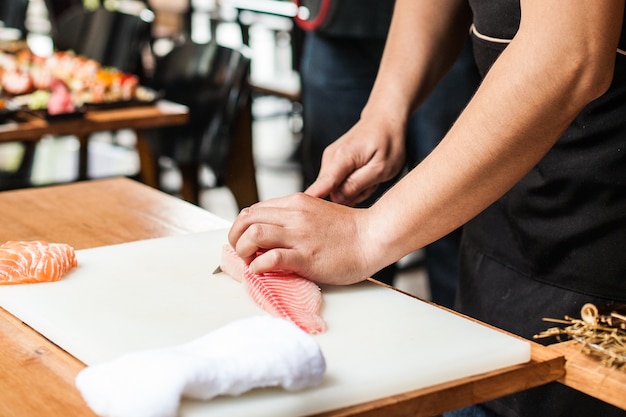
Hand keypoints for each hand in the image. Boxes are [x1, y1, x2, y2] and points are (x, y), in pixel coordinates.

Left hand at [227, 193, 383, 284]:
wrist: (373, 237)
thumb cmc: (349, 230)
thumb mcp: (317, 212)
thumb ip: (295, 217)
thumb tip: (274, 232)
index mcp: (296, 203)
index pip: (254, 209)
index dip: (242, 227)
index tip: (244, 240)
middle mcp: (294, 215)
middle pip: (247, 219)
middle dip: (235, 237)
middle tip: (240, 251)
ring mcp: (300, 235)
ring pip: (254, 234)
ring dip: (243, 250)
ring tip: (249, 261)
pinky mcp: (306, 256)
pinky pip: (271, 258)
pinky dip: (258, 266)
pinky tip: (261, 271)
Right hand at [305, 116, 406, 205]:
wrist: (384, 119)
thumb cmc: (387, 142)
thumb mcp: (381, 168)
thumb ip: (357, 184)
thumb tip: (336, 198)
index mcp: (342, 157)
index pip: (323, 184)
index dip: (314, 200)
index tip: (302, 211)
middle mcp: (330, 158)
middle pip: (331, 192)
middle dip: (352, 196)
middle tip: (371, 184)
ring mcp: (329, 160)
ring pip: (336, 189)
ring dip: (355, 190)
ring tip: (370, 177)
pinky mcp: (332, 163)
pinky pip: (338, 184)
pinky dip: (353, 183)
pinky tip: (364, 175)